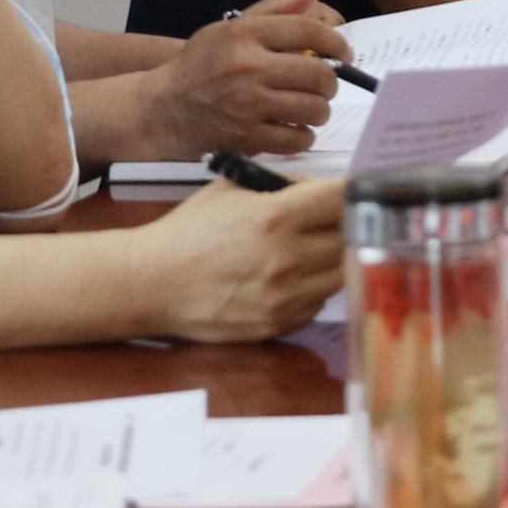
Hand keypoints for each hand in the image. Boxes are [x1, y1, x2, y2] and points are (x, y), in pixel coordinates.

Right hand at [130, 172, 345, 343]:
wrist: (152, 283)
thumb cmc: (190, 230)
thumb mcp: (231, 189)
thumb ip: (282, 185)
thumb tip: (323, 188)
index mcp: (275, 217)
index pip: (342, 198)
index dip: (352, 190)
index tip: (356, 190)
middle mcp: (287, 259)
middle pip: (349, 236)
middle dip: (343, 224)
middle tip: (330, 220)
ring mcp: (286, 296)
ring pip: (341, 272)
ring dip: (333, 257)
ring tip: (310, 248)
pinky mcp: (280, 323)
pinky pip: (319, 301)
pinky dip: (314, 287)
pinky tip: (291, 277)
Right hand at [149, 0, 347, 157]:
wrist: (162, 109)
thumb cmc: (199, 66)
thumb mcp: (227, 28)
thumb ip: (272, 10)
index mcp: (244, 34)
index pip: (309, 31)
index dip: (337, 42)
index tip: (343, 53)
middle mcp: (248, 67)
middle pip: (319, 74)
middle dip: (330, 81)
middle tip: (323, 85)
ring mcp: (248, 104)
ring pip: (314, 108)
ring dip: (318, 110)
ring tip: (306, 107)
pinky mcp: (247, 137)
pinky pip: (298, 139)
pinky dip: (302, 135)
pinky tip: (291, 128)